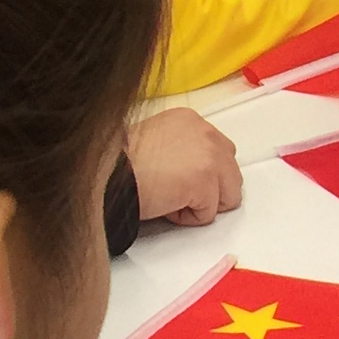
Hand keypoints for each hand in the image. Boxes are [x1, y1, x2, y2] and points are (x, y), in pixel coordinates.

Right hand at [125, 107, 241, 226]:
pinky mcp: (205, 180)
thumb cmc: (120, 165)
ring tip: (168, 197)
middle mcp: (204, 132)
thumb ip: (181, 149)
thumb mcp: (154, 142)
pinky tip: (165, 205)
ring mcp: (209, 155)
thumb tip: (191, 172)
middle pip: (231, 173)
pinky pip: (208, 215)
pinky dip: (187, 218)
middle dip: (210, 190)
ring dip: (199, 204)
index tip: (179, 181)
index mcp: (190, 120)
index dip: (202, 174)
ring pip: (227, 196)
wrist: (108, 175)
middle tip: (176, 194)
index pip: (219, 152)